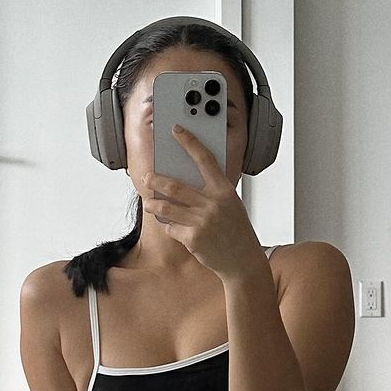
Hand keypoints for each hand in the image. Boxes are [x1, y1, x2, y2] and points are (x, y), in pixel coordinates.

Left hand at [141, 125, 262, 280]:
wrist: (243, 260)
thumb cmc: (236, 230)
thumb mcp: (230, 204)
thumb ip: (211, 191)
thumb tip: (182, 180)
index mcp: (224, 190)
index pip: (204, 159)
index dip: (189, 142)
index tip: (176, 130)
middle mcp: (213, 204)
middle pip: (174, 186)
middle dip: (155, 180)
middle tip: (147, 177)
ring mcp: (202, 222)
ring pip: (166, 207)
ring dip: (153, 204)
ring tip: (149, 202)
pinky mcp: (192, 238)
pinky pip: (171, 228)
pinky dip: (169, 227)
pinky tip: (173, 228)